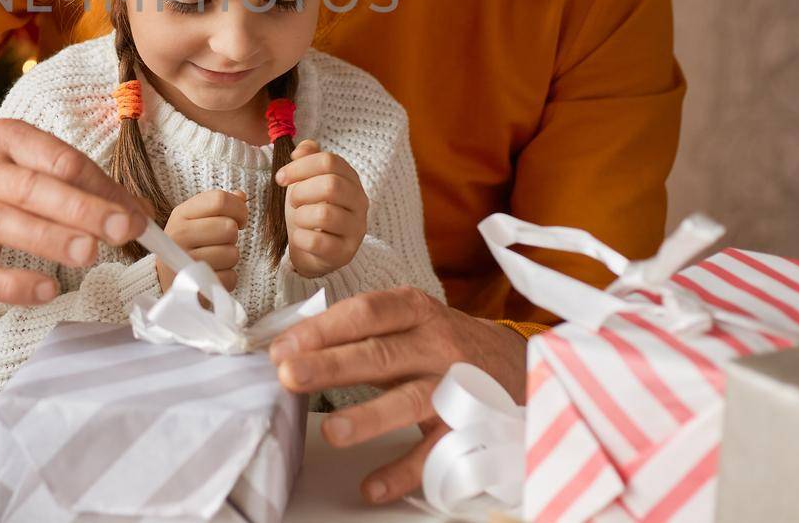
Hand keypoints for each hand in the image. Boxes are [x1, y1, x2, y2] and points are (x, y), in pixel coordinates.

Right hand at [0, 118, 148, 304]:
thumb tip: (135, 213)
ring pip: (3, 222)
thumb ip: (80, 186)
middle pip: (31, 187)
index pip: (57, 158)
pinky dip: (12, 284)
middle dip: (81, 209)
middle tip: (121, 230)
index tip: (133, 213)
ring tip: (90, 254)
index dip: (98, 185)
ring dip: (50, 238)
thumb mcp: (30, 168)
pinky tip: (46, 290)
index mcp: (4, 139)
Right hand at [157, 188, 246, 292]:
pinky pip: (230, 277)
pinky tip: (213, 275)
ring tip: (214, 260)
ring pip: (232, 253)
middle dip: (232, 237)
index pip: (219, 200)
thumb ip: (218, 206)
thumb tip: (241, 196)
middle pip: (229, 227)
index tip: (239, 220)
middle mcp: (179, 235)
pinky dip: (227, 278)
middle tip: (220, 243)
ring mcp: (185, 261)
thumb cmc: (188, 245)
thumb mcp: (196, 219)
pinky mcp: (195, 285)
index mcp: (181, 214)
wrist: (170, 281)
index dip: (239, 209)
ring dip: (230, 259)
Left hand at [266, 286, 527, 504]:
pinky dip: (404, 472)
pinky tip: (371, 487)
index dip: (322, 329)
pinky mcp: (472, 427)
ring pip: (409, 401)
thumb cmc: (443, 342)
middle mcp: (437, 345)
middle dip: (332, 365)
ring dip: (369, 417)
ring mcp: (456, 387)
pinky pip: (435, 453)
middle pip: (380, 354)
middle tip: (289, 376)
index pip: (365, 314)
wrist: (517, 364)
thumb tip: (292, 346)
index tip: (281, 348)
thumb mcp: (408, 320)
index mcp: (415, 310)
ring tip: (330, 433)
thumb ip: (359, 331)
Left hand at [275, 139, 367, 277]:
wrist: (312, 251)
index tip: (281, 177)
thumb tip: (303, 148)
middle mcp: (360, 203)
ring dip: (301, 216)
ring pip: (325, 215)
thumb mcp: (307, 181)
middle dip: (301, 191)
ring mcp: (355, 230)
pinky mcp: (344, 253)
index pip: (329, 161)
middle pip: (331, 185)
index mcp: (351, 180)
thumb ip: (308, 160)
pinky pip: (317, 242)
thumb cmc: (310, 211)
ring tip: (299, 219)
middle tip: (293, 200)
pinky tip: (300, 237)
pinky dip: (300, 238)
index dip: (300, 166)